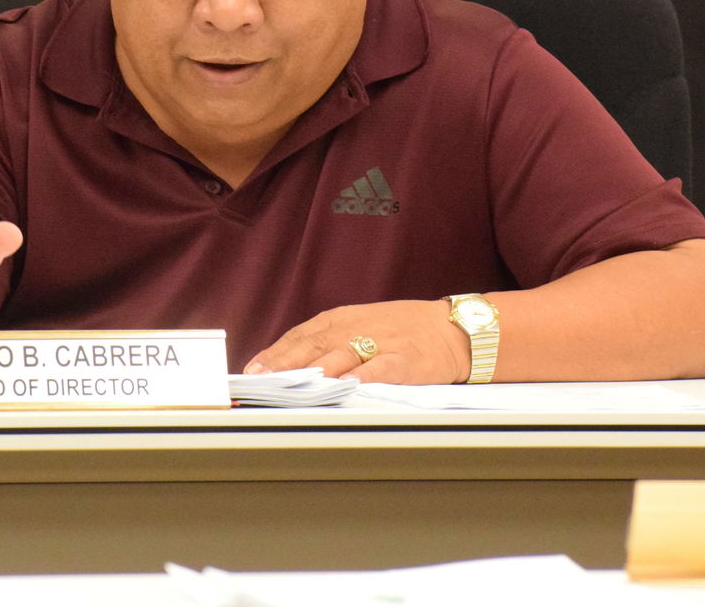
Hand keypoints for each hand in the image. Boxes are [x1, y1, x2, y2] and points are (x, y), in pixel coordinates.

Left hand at [243, 300, 469, 383]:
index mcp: (342, 319)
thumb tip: (290, 361)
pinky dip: (362, 376)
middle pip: (314, 345)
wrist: (451, 330)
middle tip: (261, 379)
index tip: (252, 369)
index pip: (301, 335)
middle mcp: (357, 328)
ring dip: (314, 370)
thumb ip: (327, 341)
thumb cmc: (402, 330)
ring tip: (292, 384)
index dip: (275, 352)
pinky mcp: (405, 360)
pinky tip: (345, 386)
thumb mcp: (360, 325)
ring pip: (341, 355)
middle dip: (284, 363)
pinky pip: (380, 368)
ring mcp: (381, 343)